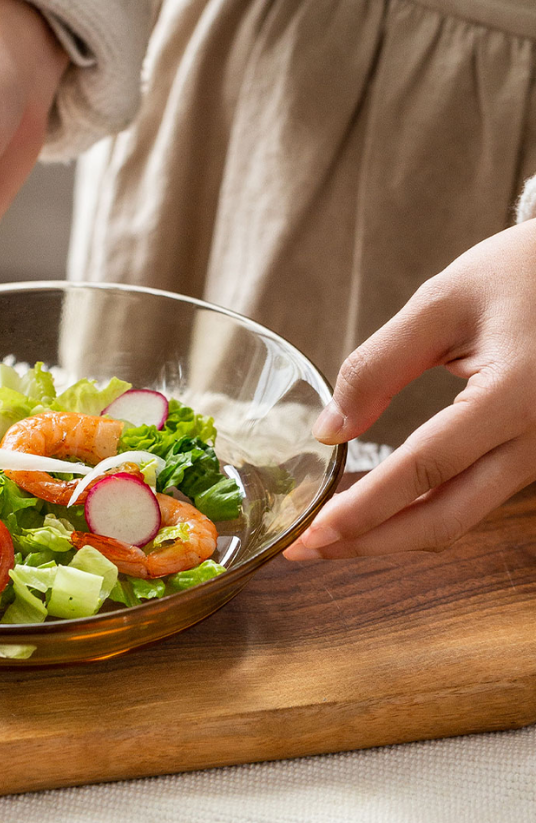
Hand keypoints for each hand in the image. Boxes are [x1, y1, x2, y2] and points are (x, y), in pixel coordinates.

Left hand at [284, 219, 535, 559]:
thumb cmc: (522, 272)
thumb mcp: (441, 303)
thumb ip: (379, 366)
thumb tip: (329, 430)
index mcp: (517, 395)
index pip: (426, 468)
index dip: (366, 506)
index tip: (314, 530)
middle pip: (449, 517)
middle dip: (373, 542)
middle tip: (307, 551)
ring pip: (464, 515)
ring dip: (395, 534)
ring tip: (331, 538)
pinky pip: (477, 497)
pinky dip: (424, 513)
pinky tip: (378, 512)